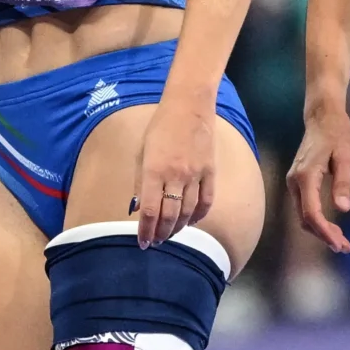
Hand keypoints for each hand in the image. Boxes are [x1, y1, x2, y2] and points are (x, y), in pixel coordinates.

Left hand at [133, 91, 216, 247]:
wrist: (189, 106)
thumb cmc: (160, 128)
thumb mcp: (142, 151)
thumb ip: (141, 181)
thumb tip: (139, 207)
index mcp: (154, 170)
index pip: (150, 210)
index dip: (146, 230)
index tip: (143, 243)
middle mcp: (175, 175)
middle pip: (170, 215)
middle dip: (161, 233)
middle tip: (156, 242)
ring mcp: (196, 174)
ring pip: (188, 212)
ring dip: (178, 227)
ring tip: (171, 234)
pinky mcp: (210, 171)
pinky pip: (206, 201)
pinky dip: (198, 215)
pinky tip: (191, 222)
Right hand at [288, 99, 349, 253]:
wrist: (322, 116)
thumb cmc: (337, 132)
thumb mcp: (345, 156)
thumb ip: (342, 182)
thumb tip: (344, 209)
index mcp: (306, 176)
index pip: (311, 213)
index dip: (324, 232)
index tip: (340, 245)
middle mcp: (294, 181)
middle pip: (305, 218)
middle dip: (324, 235)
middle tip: (345, 247)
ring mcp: (293, 182)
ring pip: (303, 215)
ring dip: (321, 230)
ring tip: (342, 241)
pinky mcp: (297, 182)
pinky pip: (305, 207)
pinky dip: (317, 220)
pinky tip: (332, 226)